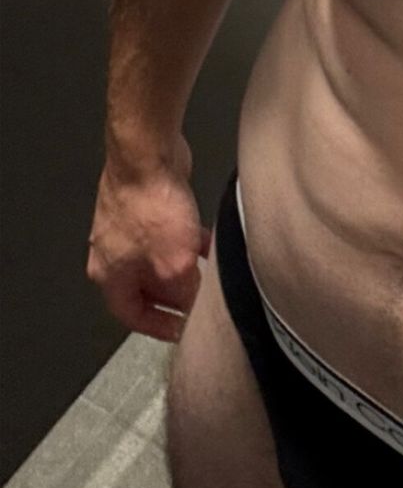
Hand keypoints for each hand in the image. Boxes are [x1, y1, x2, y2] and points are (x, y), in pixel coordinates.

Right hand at [87, 137, 211, 342]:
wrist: (147, 155)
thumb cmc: (149, 206)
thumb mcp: (175, 265)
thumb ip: (185, 292)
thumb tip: (194, 306)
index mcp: (109, 274)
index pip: (130, 315)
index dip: (157, 327)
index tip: (180, 332)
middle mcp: (113, 252)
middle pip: (145, 287)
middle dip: (174, 296)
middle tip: (198, 302)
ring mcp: (128, 227)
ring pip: (158, 259)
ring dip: (183, 268)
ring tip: (207, 273)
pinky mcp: (145, 206)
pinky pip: (167, 234)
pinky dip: (186, 242)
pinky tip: (208, 241)